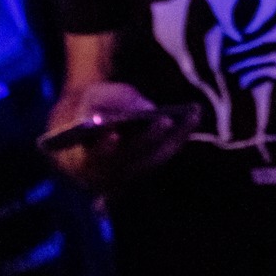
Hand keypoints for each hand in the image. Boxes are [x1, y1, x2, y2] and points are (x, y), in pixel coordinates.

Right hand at [42, 82, 194, 194]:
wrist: (82, 133)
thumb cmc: (88, 110)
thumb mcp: (92, 98)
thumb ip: (113, 102)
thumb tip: (145, 108)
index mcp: (85, 161)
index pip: (95, 158)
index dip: (103, 148)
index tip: (112, 134)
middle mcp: (107, 177)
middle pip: (131, 160)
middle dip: (147, 139)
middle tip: (164, 120)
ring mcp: (128, 177)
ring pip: (154, 159)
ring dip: (174, 137)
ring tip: (192, 113)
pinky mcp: (145, 170)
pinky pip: (165, 154)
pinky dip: (179, 136)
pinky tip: (194, 115)